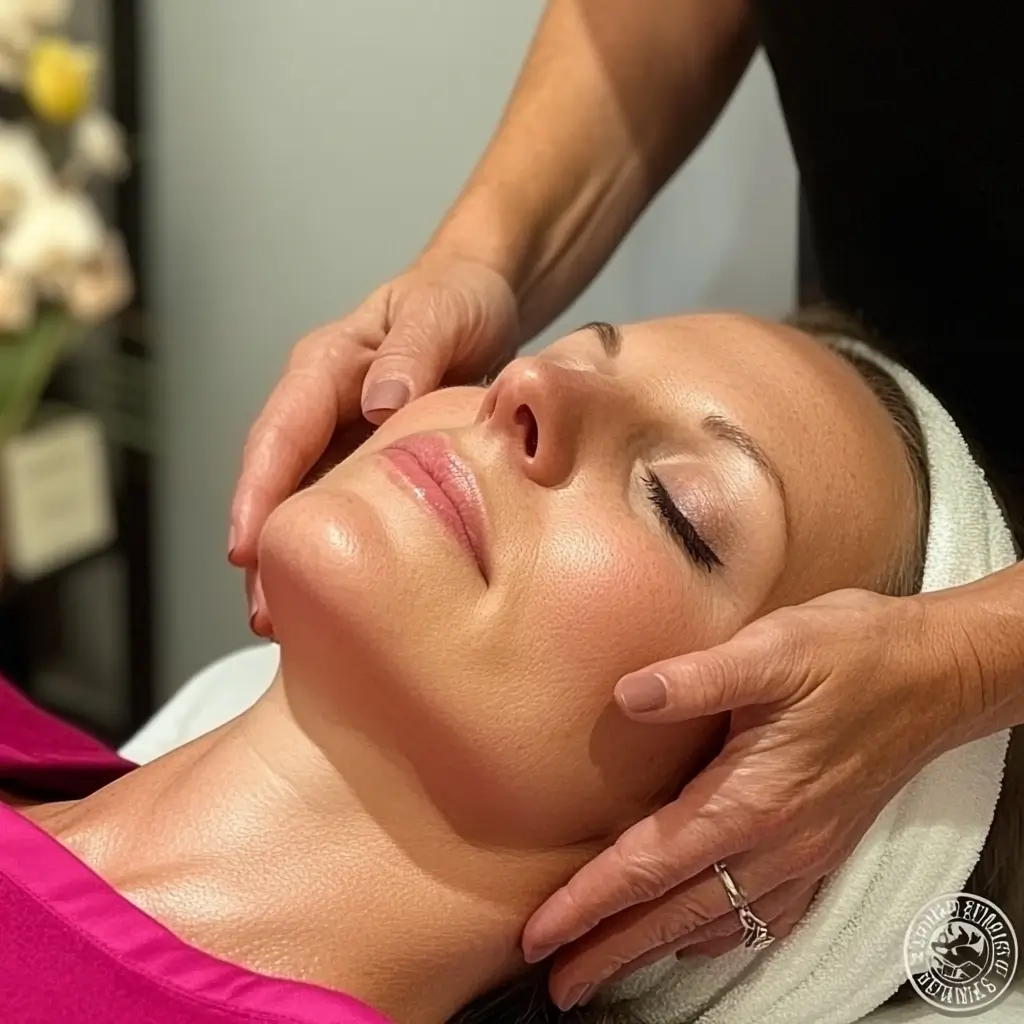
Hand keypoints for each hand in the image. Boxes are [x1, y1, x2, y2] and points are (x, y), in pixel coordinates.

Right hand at [229, 252, 518, 635]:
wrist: (483, 297)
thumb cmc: (458, 298)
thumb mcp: (440, 311)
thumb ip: (412, 352)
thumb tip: (376, 402)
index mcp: (328, 366)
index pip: (280, 432)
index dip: (257, 491)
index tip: (245, 547)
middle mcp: (324, 405)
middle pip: (279, 480)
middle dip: (264, 546)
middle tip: (265, 614)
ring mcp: (345, 434)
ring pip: (305, 501)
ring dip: (293, 557)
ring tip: (289, 624)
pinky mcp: (371, 457)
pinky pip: (345, 505)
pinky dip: (339, 546)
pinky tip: (344, 592)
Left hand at [521, 588, 969, 1010]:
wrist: (938, 672)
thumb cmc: (855, 653)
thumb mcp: (774, 647)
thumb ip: (698, 676)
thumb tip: (628, 694)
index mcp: (750, 797)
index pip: (649, 864)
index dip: (590, 903)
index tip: (541, 935)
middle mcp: (775, 841)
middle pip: (675, 913)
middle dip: (611, 950)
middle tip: (561, 982)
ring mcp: (803, 852)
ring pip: (716, 920)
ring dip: (657, 948)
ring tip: (611, 968)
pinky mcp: (823, 846)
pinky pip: (765, 913)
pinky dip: (722, 935)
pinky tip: (702, 937)